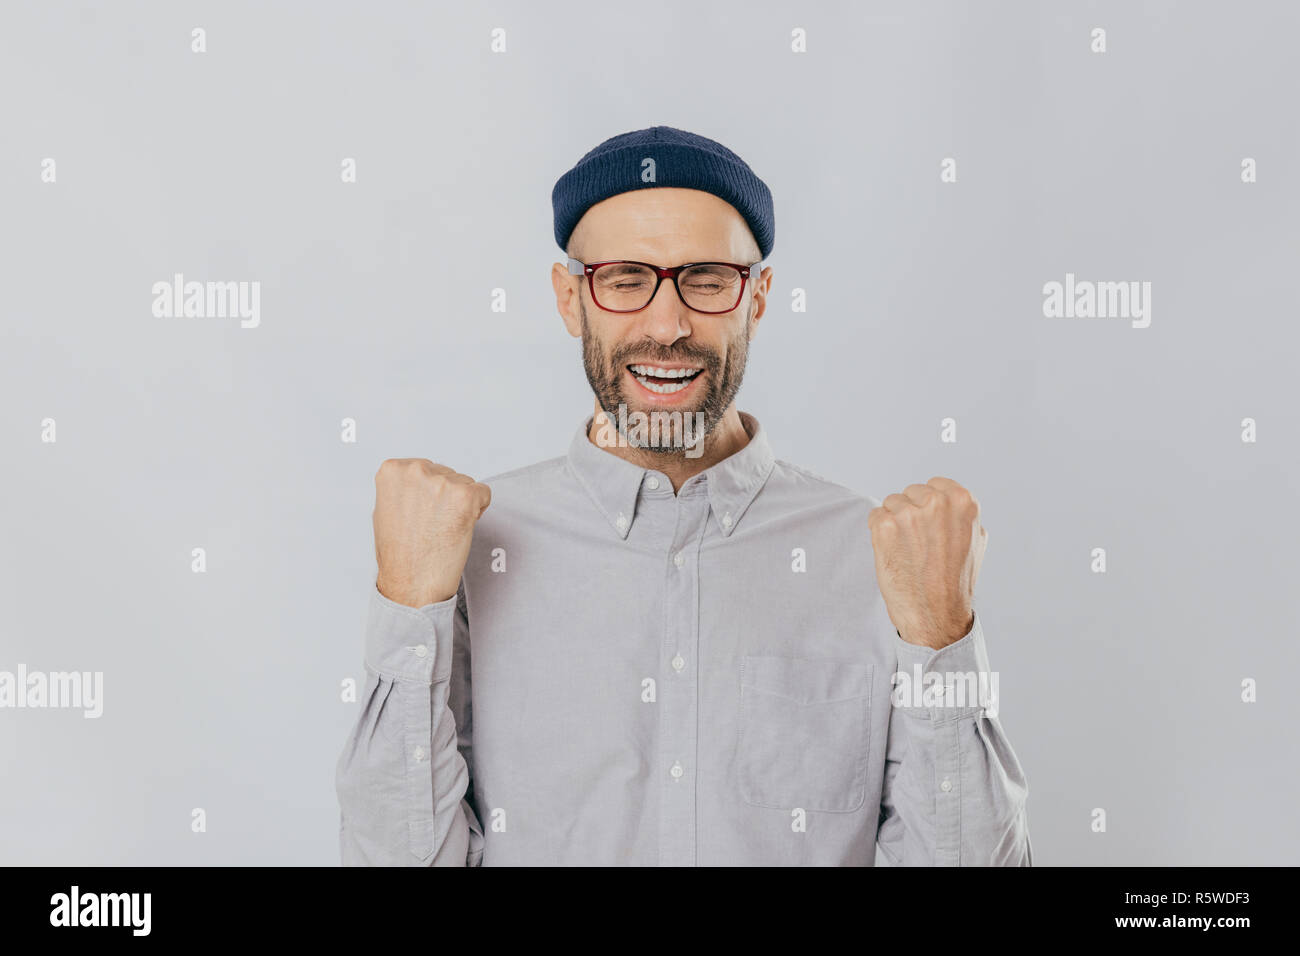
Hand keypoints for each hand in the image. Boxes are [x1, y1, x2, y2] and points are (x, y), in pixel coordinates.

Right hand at [372, 459, 491, 607]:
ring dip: (462, 505)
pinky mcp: (465, 496)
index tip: (423, 513)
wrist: (412, 584)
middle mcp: (416, 470)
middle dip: (446, 497)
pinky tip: (460, 528)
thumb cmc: (399, 555)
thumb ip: (403, 489)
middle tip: (434, 525)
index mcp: (393, 470)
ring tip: (443, 530)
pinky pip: (484, 493)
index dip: (429, 494)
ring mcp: (441, 482)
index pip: (426, 468)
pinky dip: (478, 511)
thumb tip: (418, 483)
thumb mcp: (385, 510)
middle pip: (447, 474)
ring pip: (466, 484)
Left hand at [867, 476, 985, 648]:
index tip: (930, 526)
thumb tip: (949, 501)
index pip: (935, 485)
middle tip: (918, 544)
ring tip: (907, 552)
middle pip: (911, 492)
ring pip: (891, 504)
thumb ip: (961, 516)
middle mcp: (937, 502)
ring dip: (894, 523)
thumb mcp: (974, 541)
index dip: (929, 506)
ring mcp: (909, 513)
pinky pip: (875, 517)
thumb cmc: (955, 583)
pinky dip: (878, 533)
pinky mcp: (885, 526)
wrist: (936, 614)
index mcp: (963, 501)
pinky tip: (893, 553)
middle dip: (911, 513)